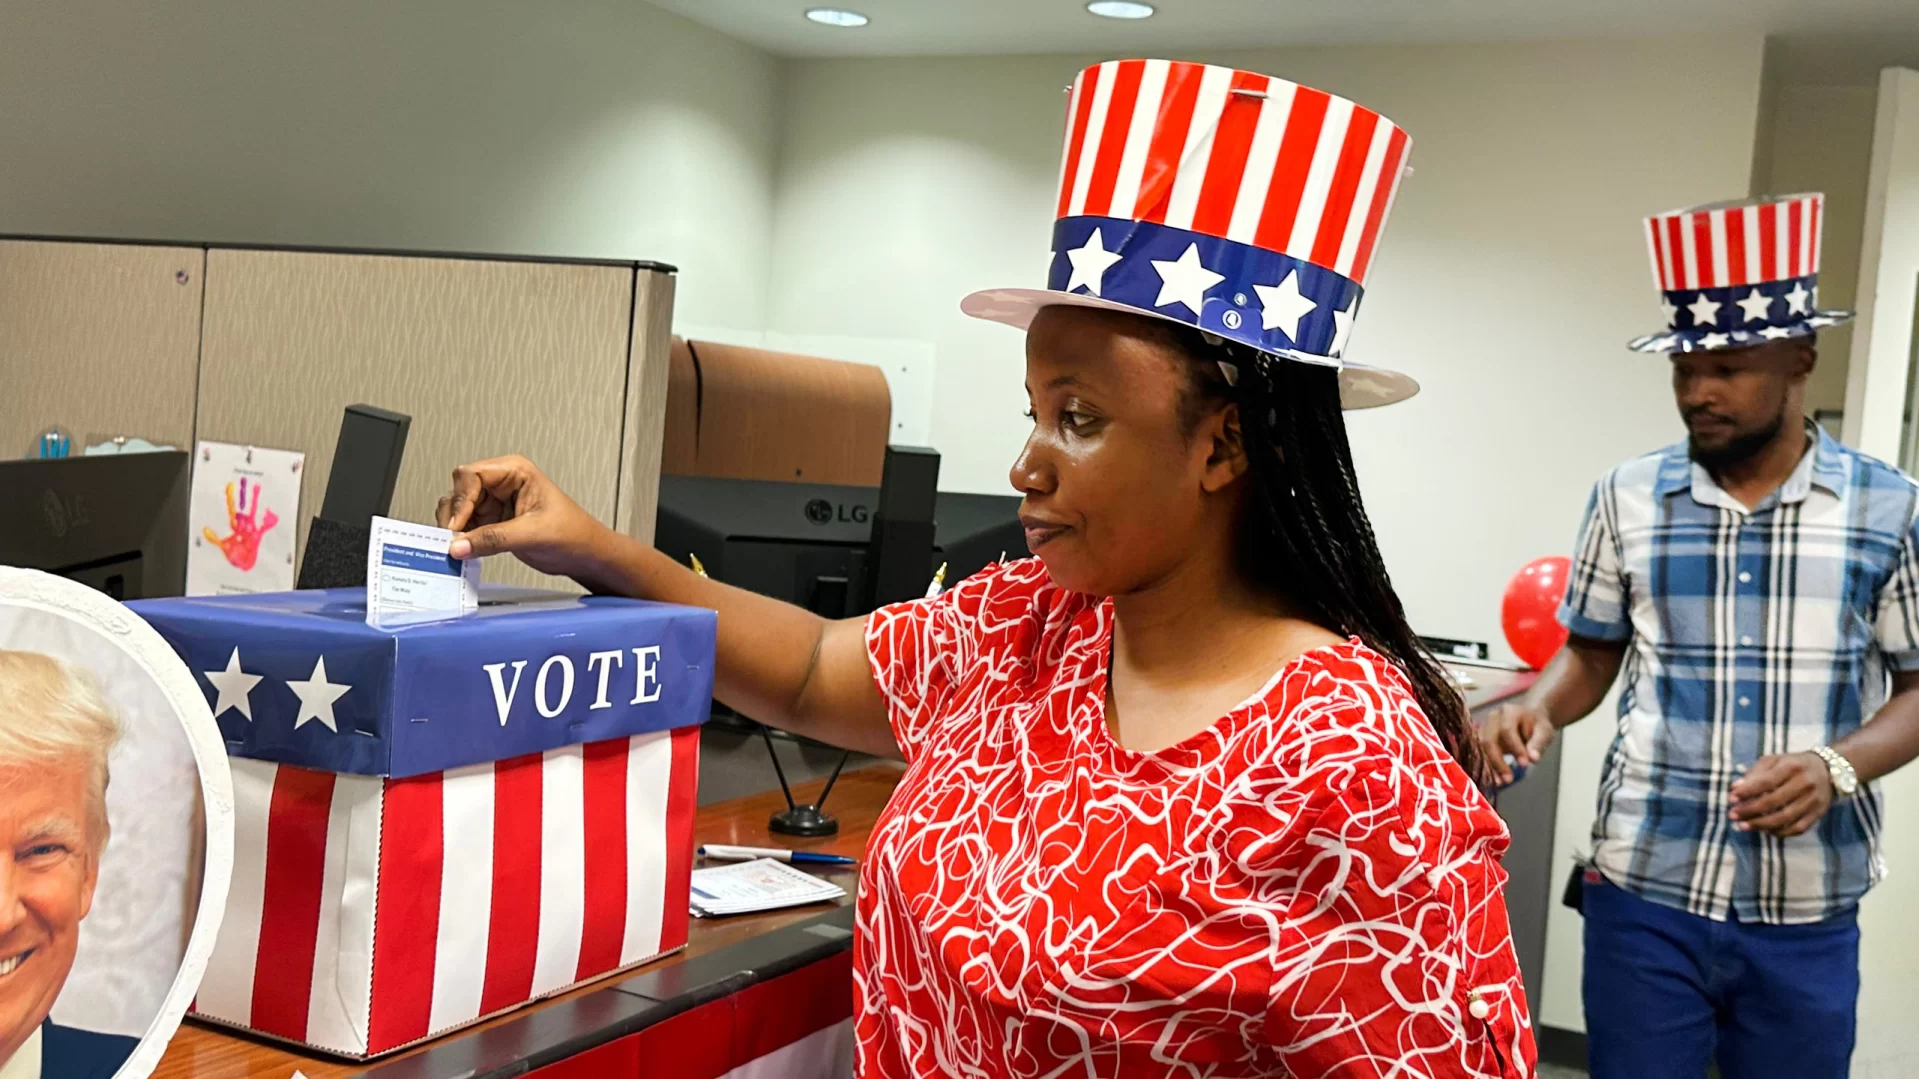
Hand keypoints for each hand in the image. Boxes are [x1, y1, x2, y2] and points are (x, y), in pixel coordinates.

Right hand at [437, 456, 611, 580]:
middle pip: (459, 491)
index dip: (460, 500)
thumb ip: (493, 539)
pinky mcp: (492, 522)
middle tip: (453, 539)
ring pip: (458, 510)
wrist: (585, 554)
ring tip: (460, 547)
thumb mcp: (533, 534)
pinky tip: (465, 551)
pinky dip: (460, 539)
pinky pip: (466, 527)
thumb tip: (459, 545)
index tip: (456, 525)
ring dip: (455, 529)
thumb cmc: (573, 533)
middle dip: (454, 515)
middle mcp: (501, 483)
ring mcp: (494, 503)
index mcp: (514, 471)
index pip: (470, 475)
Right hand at [1478, 703, 1555, 785]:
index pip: (1507, 730)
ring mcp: (1485, 728)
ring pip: (1481, 749)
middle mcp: (1493, 718)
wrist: (1531, 720)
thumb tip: (1533, 759)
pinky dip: (1489, 768)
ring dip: (1491, 767)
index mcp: (1509, 712)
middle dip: (1498, 761)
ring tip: (1502, 781)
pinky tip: (1496, 779)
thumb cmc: (1538, 725)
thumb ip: (1538, 744)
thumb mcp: (1544, 732)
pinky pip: (1481, 755)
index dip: (1514, 747)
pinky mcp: (1482, 739)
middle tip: (1510, 778)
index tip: (1525, 764)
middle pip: (1489, 740)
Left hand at [1729, 752, 1833, 836]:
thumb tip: (1734, 788)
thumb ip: (1755, 773)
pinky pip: (1798, 828)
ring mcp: (1813, 800)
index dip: (1746, 792)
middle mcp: (1804, 783)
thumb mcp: (1775, 761)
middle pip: (1773, 801)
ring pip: (1785, 818)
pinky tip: (1765, 831)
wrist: (1829, 771)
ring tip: (1743, 826)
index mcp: (1791, 766)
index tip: (1731, 799)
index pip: (1765, 781)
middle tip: (1732, 816)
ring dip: (1761, 825)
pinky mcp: (1818, 813)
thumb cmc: (1793, 764)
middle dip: (1749, 810)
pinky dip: (1780, 832)